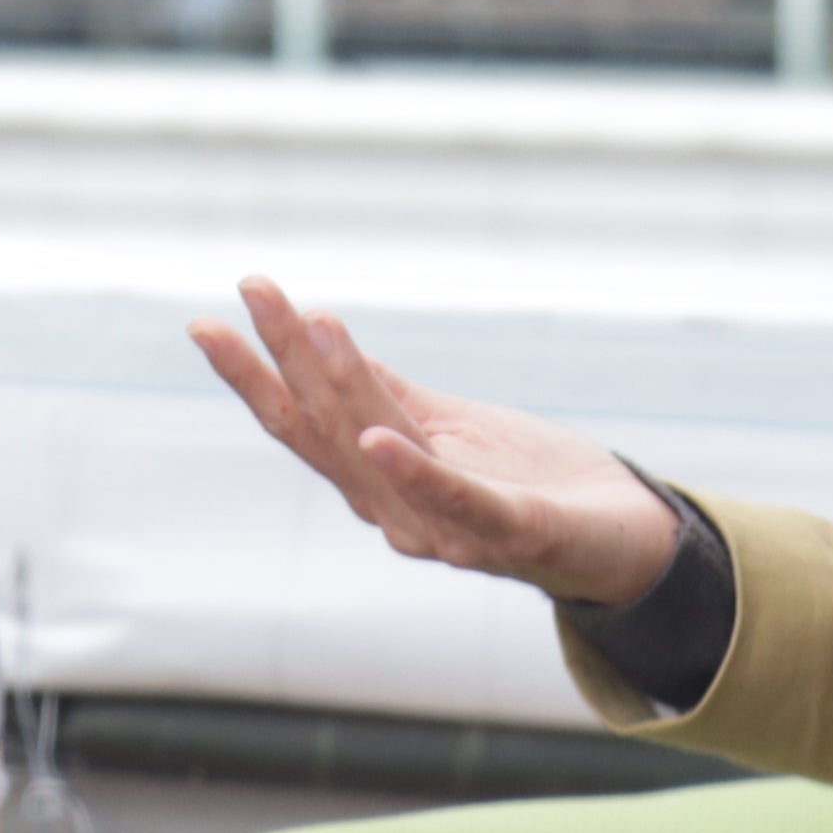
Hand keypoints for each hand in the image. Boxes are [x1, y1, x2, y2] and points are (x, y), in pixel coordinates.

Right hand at [193, 278, 682, 608]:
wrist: (624, 543)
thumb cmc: (535, 483)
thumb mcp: (454, 427)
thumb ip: (391, 397)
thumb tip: (323, 341)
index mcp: (383, 483)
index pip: (306, 422)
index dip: (257, 373)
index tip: (207, 320)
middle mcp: (397, 515)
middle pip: (329, 429)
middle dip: (284, 359)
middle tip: (250, 289)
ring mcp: (449, 530)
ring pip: (380, 451)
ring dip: (343, 387)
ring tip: (310, 320)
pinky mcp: (511, 533)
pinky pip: (456, 501)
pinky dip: (413, 474)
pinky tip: (378, 440)